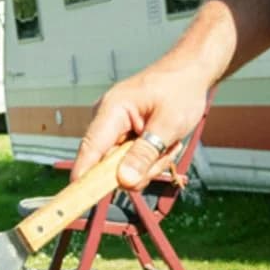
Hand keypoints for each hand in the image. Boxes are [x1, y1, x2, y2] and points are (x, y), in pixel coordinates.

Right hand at [71, 64, 211, 190]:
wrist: (190, 72)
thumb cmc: (180, 90)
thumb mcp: (168, 124)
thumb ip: (145, 154)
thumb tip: (124, 181)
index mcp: (111, 110)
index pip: (91, 148)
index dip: (83, 175)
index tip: (78, 197)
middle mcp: (106, 120)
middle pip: (109, 164)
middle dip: (140, 168)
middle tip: (165, 153)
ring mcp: (113, 128)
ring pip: (122, 166)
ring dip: (149, 164)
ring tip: (168, 144)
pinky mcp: (122, 135)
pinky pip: (130, 160)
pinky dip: (149, 158)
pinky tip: (163, 143)